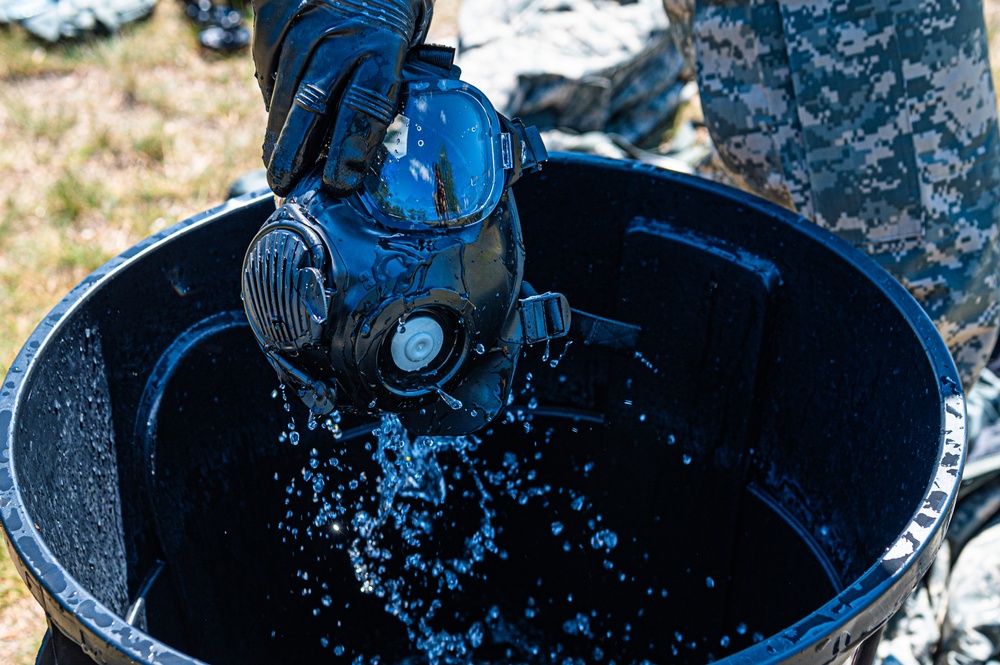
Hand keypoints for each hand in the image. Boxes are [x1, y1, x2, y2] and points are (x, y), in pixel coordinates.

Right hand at [251, 0, 432, 195]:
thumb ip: (384, 91)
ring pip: (283, 90)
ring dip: (277, 132)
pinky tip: (278, 111)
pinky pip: (266, 62)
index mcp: (385, 50)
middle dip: (294, 152)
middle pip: (311, 106)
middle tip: (284, 184)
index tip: (337, 183)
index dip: (349, 151)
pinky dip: (270, 91)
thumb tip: (362, 149)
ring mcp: (305, 21)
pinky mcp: (276, 10)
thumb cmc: (390, 17)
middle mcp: (342, 36)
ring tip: (275, 163)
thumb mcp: (405, 49)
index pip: (363, 110)